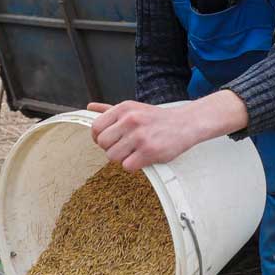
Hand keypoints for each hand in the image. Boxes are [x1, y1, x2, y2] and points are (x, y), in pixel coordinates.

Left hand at [86, 91, 248, 170]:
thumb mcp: (133, 108)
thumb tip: (89, 108)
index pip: (96, 127)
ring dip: (122, 158)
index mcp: (124, 108)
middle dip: (111, 148)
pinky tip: (143, 158)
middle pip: (103, 144)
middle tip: (125, 147)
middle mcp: (130, 120)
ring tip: (134, 152)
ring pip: (112, 157)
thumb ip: (110, 110)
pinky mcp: (149, 151)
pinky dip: (133, 165)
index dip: (99, 137)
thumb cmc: (156, 118)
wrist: (185, 124)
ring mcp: (139, 136)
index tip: (110, 140)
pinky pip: (127, 166)